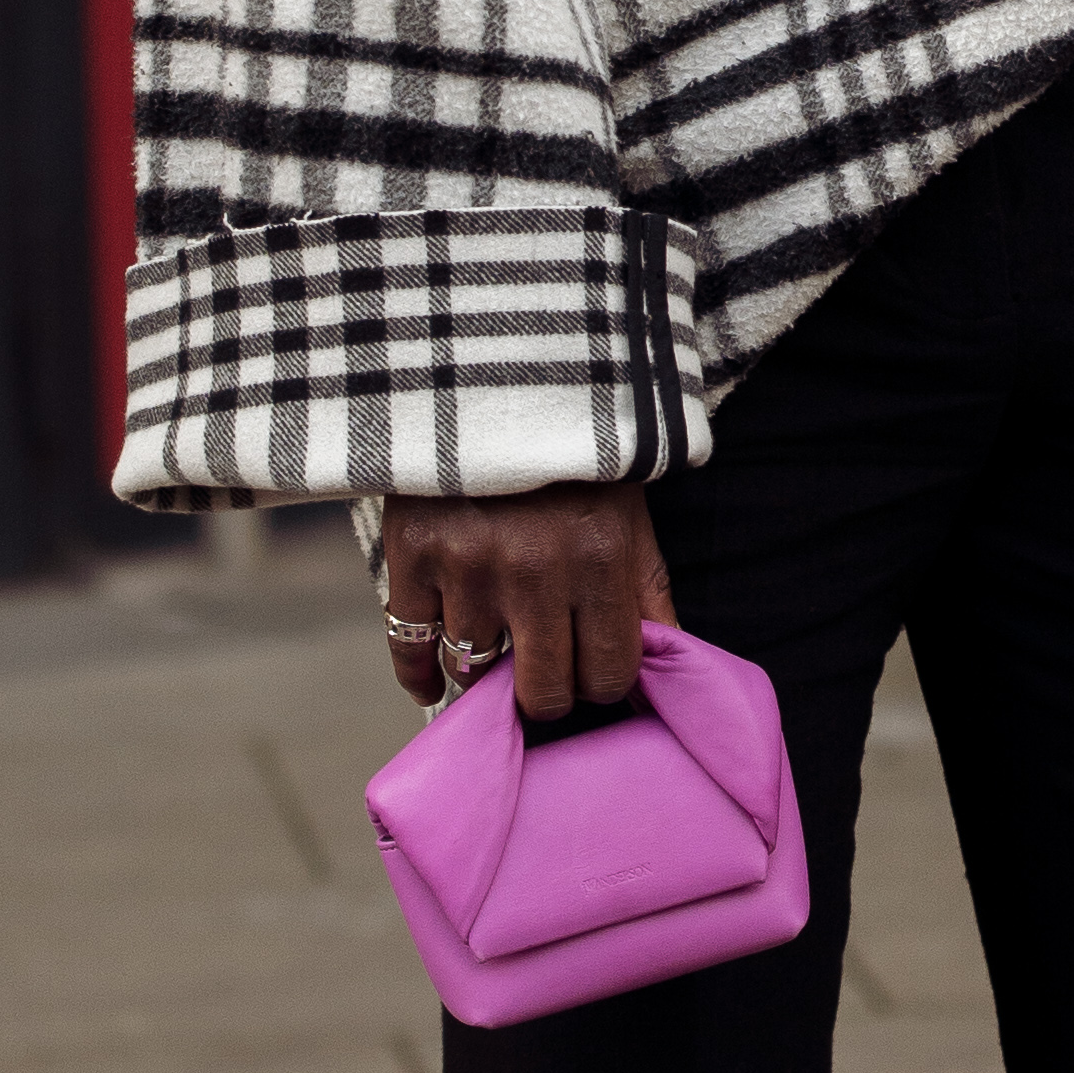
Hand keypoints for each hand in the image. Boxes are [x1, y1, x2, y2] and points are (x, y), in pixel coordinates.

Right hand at [377, 483, 674, 720]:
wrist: (490, 379)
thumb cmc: (569, 454)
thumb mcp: (627, 513)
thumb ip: (647, 593)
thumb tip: (664, 666)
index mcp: (599, 560)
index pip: (608, 675)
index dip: (601, 683)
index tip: (590, 669)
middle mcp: (534, 571)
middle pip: (542, 692)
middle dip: (547, 693)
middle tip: (543, 672)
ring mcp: (467, 566)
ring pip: (474, 670)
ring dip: (486, 667)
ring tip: (496, 646)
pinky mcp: (412, 555)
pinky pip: (409, 646)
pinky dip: (419, 675)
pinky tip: (432, 683)